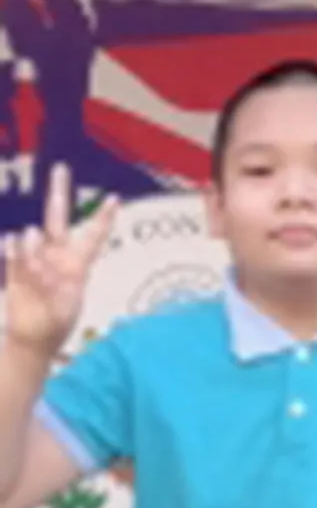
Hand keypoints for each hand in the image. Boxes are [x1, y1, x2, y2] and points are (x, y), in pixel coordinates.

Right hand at [4, 163, 117, 355]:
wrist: (33, 338)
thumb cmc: (57, 323)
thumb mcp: (64, 310)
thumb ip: (55, 286)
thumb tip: (41, 265)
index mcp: (77, 265)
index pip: (92, 236)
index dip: (102, 218)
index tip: (114, 198)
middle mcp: (57, 256)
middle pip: (57, 218)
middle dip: (59, 193)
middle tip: (61, 168)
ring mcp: (35, 260)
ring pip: (34, 238)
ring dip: (33, 249)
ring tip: (37, 270)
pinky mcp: (15, 269)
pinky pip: (12, 252)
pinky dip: (14, 251)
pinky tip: (12, 245)